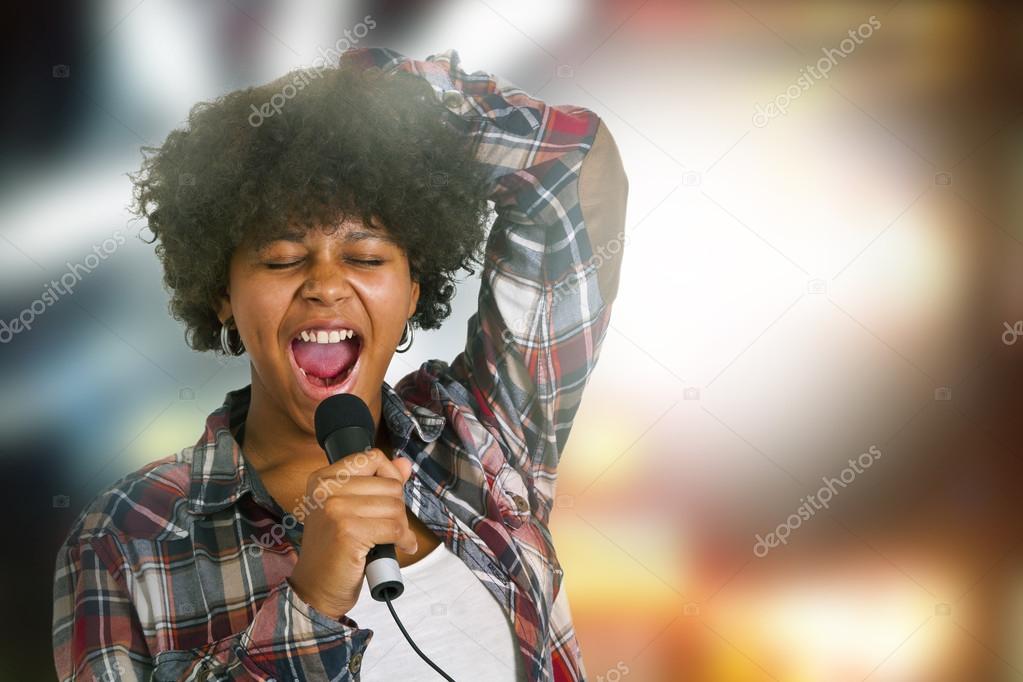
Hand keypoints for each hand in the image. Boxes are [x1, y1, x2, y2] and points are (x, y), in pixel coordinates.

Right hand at [288, 448, 416, 618]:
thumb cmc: (335, 550)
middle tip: (390, 528)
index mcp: (324, 478)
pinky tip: (401, 548)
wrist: (315, 588)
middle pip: (389, 484)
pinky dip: (404, 540)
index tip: (391, 498)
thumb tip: (405, 463)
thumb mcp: (352, 509)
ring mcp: (336, 509)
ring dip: (402, 527)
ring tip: (392, 539)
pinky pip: (394, 528)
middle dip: (398, 509)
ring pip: (395, 507)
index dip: (390, 477)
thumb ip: (378, 483)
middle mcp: (327, 489)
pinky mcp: (348, 531)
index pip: (372, 458)